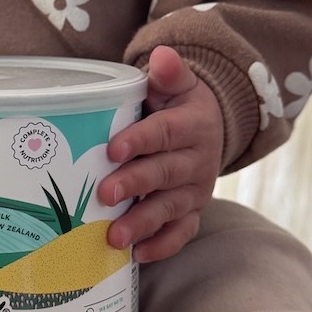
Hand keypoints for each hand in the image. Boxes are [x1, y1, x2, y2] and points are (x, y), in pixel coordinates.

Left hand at [99, 46, 223, 262]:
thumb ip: (169, 73)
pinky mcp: (192, 212)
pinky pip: (182, 233)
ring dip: (143, 223)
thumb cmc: (177, 105)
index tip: (112, 148)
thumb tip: (162, 56)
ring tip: (114, 237)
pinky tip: (138, 255)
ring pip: (171, 208)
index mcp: (192, 125)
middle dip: (135, 185)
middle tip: (104, 194)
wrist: (208, 128)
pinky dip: (163, 246)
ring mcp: (195, 190)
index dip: (139, 141)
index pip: (163, 133)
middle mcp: (197, 161)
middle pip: (165, 174)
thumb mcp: (177, 84)